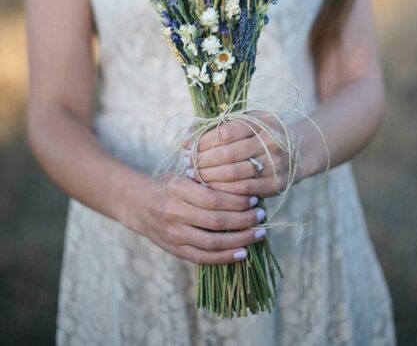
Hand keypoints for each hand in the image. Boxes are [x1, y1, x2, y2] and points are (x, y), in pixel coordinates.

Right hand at [122, 171, 266, 265]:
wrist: (138, 204)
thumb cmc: (168, 185)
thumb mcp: (184, 174)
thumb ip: (207, 178)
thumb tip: (244, 183)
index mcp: (178, 190)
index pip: (214, 199)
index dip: (237, 201)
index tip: (254, 198)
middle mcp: (175, 213)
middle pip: (217, 221)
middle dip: (244, 220)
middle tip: (261, 216)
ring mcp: (174, 234)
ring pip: (212, 243)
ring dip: (240, 240)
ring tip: (259, 234)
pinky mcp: (175, 250)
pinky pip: (202, 258)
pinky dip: (224, 258)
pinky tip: (242, 253)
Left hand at [185, 117, 295, 198]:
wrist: (298, 151)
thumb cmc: (262, 134)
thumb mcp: (247, 121)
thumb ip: (219, 125)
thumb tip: (188, 136)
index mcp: (261, 122)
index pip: (225, 131)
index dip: (203, 140)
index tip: (187, 146)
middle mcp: (270, 141)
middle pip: (228, 154)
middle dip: (203, 161)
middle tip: (188, 165)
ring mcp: (275, 164)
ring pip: (234, 173)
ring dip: (210, 177)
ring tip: (196, 177)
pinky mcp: (276, 184)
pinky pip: (245, 190)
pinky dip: (225, 190)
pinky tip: (212, 189)